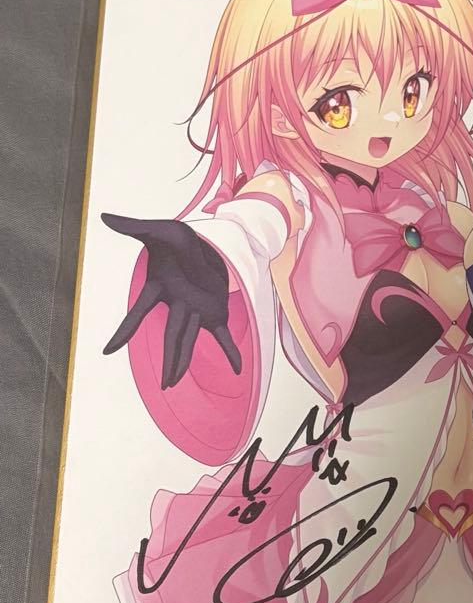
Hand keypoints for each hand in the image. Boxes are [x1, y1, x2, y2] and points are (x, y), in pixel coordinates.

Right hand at [102, 213, 241, 387]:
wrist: (203, 243)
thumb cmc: (177, 239)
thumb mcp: (159, 229)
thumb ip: (133, 226)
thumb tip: (103, 217)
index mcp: (161, 288)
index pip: (139, 313)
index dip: (124, 331)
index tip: (108, 351)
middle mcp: (177, 304)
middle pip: (172, 336)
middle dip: (169, 360)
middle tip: (164, 386)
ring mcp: (196, 310)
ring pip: (189, 340)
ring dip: (183, 361)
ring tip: (172, 384)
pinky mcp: (214, 311)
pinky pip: (222, 335)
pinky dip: (231, 352)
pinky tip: (237, 369)